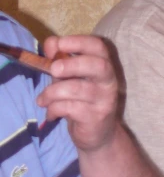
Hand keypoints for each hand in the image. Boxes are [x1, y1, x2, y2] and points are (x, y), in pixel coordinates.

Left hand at [36, 35, 119, 152]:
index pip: (98, 47)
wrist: (98, 135)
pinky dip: (54, 109)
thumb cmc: (81, 101)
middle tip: (53, 70)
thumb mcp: (69, 78)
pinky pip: (70, 108)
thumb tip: (50, 43)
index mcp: (103, 66)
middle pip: (97, 65)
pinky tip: (52, 114)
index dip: (79, 41)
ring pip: (77, 89)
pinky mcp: (96, 117)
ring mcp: (105, 99)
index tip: (59, 44)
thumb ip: (60, 60)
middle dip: (71, 64)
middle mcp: (109, 81)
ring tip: (42, 100)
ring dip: (52, 93)